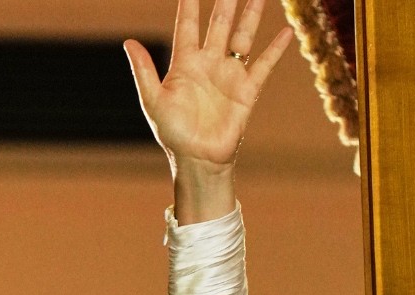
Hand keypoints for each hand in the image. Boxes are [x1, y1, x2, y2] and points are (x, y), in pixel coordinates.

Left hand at [124, 0, 292, 221]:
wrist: (197, 158)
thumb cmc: (172, 132)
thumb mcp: (153, 99)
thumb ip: (143, 70)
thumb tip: (128, 42)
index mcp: (184, 64)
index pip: (187, 25)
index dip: (189, 4)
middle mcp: (208, 63)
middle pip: (219, 23)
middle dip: (226, 1)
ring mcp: (229, 74)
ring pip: (243, 36)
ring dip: (251, 14)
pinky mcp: (247, 89)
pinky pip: (263, 64)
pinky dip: (275, 49)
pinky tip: (286, 31)